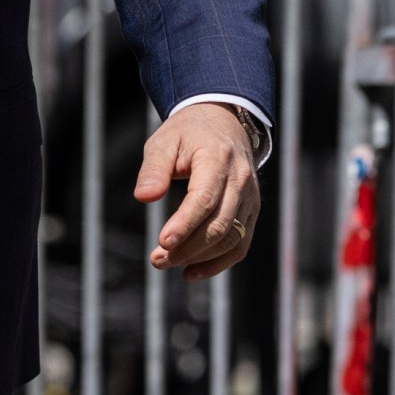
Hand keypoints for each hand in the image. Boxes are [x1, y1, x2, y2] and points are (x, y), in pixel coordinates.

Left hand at [135, 102, 260, 281]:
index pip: (204, 199)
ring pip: (232, 239)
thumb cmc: (187, 133)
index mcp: (218, 159)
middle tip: (157, 260)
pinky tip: (191, 272)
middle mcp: (240, 181)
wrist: (222, 122)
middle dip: (187, 248)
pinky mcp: (251, 211)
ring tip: (166, 263)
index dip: (184, 224)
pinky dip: (219, 263)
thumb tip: (144, 197)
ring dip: (200, 258)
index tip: (162, 242)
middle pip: (219, 225)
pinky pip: (241, 244)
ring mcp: (250, 198)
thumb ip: (153, 168)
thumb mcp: (163, 140)